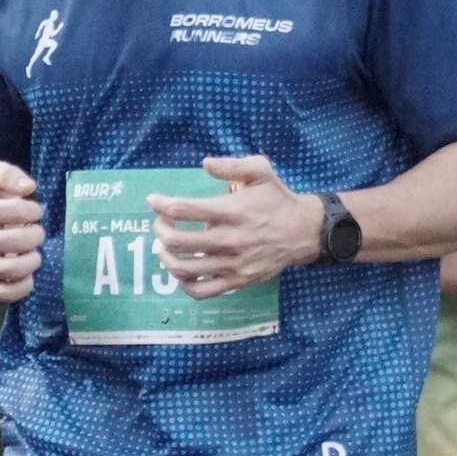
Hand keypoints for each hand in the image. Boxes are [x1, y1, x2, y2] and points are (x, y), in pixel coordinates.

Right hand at [0, 161, 43, 302]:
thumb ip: (9, 175)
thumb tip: (28, 188)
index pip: (13, 210)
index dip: (32, 210)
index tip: (35, 212)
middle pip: (15, 241)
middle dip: (35, 236)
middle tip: (37, 233)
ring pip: (11, 269)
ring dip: (32, 261)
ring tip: (33, 253)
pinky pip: (7, 293)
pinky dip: (24, 286)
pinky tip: (28, 274)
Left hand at [148, 155, 318, 297]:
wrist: (303, 232)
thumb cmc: (277, 200)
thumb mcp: (261, 171)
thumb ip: (232, 166)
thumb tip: (205, 164)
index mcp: (232, 211)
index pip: (184, 209)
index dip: (162, 204)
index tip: (154, 200)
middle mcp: (229, 239)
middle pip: (178, 241)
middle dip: (160, 230)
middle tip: (161, 224)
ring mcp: (232, 264)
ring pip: (185, 268)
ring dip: (166, 257)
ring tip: (165, 248)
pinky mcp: (237, 281)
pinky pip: (202, 291)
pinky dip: (184, 284)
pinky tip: (182, 271)